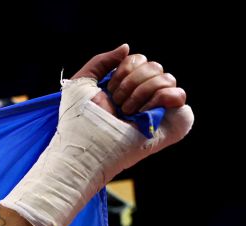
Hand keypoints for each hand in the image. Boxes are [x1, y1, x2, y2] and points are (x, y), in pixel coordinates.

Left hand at [71, 44, 187, 117]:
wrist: (85, 145)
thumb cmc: (79, 119)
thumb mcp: (81, 83)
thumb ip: (101, 61)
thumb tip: (127, 48)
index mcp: (125, 88)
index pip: (139, 60)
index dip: (124, 70)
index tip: (108, 90)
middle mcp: (144, 97)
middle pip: (154, 66)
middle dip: (131, 82)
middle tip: (117, 104)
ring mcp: (158, 109)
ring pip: (167, 77)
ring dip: (141, 92)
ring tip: (127, 112)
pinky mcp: (171, 122)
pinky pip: (179, 94)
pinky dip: (159, 99)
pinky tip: (143, 113)